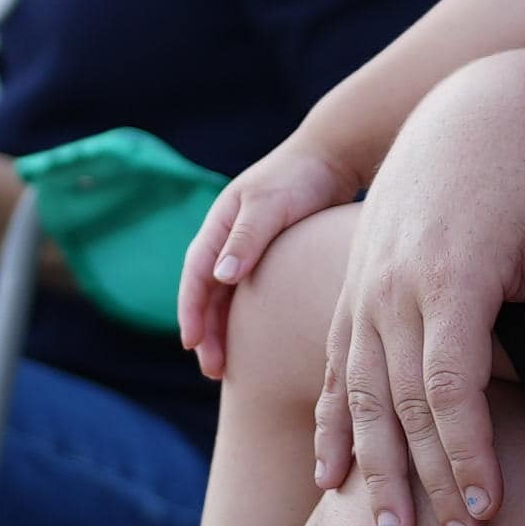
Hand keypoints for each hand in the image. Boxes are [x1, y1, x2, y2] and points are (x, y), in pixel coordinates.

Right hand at [180, 138, 356, 377]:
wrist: (333, 156)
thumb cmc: (301, 177)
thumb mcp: (270, 205)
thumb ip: (246, 239)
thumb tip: (220, 278)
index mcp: (219, 224)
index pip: (195, 274)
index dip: (191, 310)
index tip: (192, 343)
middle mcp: (227, 239)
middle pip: (207, 292)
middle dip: (205, 331)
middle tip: (212, 369)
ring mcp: (247, 248)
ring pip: (226, 297)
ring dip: (224, 330)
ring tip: (228, 368)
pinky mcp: (270, 256)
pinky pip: (251, 293)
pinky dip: (248, 318)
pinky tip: (257, 343)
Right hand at [314, 52, 524, 525]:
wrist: (467, 108)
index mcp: (448, 278)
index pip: (448, 389)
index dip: (464, 455)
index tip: (486, 510)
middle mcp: (392, 289)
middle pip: (398, 406)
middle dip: (426, 482)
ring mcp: (361, 289)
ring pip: (356, 395)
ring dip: (372, 469)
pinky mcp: (350, 288)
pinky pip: (331, 368)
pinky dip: (331, 426)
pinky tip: (333, 477)